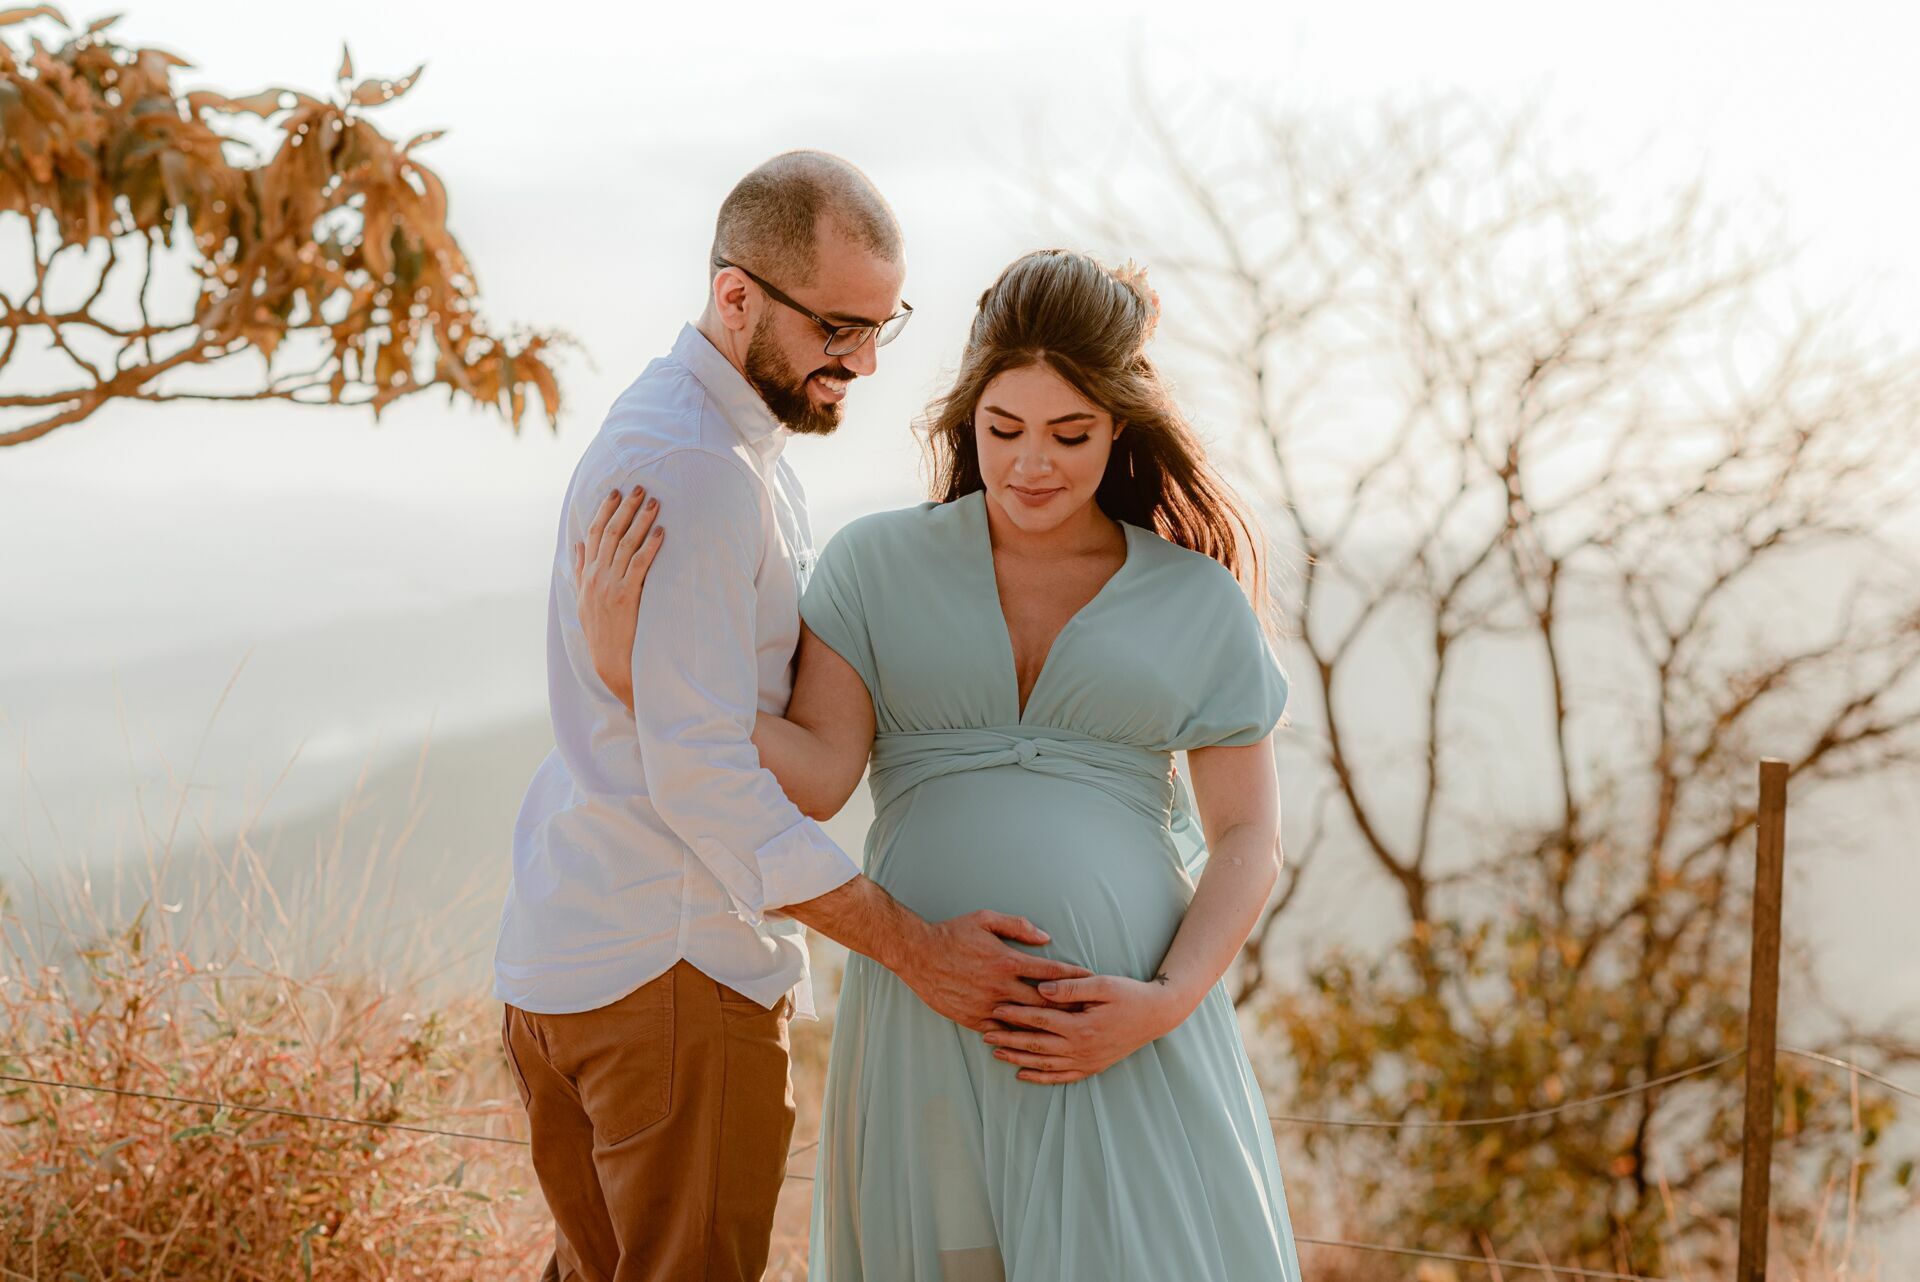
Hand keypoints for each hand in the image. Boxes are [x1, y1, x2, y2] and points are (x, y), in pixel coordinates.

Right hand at [573, 485, 662, 708]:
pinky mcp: (627, 596)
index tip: (615, 493)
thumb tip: (578, 545)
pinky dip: (650, 546)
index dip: (604, 511)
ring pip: (625, 544)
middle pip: (610, 533)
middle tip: (640, 488)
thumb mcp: (583, 601)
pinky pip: (640, 565)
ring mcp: (610, 585)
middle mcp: (596, 577)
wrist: (610, 662)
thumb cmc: (601, 632)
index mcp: (586, 575)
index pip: (593, 535)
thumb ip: (580, 571)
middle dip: (625, 508)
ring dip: (641, 520)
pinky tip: (661, 532)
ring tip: (654, 502)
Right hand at [896, 911, 1094, 1034]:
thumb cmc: (953, 933)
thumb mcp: (986, 918)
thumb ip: (1018, 926)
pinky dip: (1018, 1035)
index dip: (1073, 977)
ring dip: (1046, 1026)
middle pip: (1043, 1002)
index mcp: (1007, 961)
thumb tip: (1046, 938)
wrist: (917, 954)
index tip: (1091, 980)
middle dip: (1068, 1007)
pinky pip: (1002, 1031)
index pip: (1050, 972)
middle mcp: (1000, 986)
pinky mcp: (973, 1018)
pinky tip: (1033, 1040)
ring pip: (1024, 1021)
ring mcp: (986, 1005)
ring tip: (1069, 1032)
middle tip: (1090, 1013)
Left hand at [979, 973, 1190, 1083]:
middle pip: (1036, 1045)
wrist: (1156, 1015)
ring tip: (996, 1053)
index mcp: (1081, 1026)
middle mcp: (1081, 1048)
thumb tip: (1040, 988)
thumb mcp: (1102, 984)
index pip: (1039, 1020)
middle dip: (1008, 1039)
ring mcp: (1086, 1061)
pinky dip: (1040, 1077)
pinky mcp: (1092, 1067)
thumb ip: (1070, 987)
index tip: (994, 1009)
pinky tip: (1023, 1074)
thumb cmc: (1129, 994)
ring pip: (1044, 1064)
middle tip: (984, 1033)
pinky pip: (1061, 1077)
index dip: (1015, 1014)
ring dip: (1018, 1059)